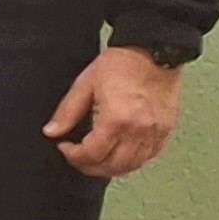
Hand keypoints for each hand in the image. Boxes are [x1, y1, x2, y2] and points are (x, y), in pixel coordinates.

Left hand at [45, 45, 185, 179]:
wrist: (154, 51)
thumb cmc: (122, 64)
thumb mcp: (85, 84)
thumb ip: (67, 111)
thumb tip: (52, 131)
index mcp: (117, 120)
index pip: (92, 154)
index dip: (73, 156)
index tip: (65, 147)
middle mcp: (139, 131)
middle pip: (112, 166)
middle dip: (90, 167)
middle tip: (77, 158)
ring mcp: (155, 133)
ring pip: (132, 166)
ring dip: (111, 168)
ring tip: (96, 159)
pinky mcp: (166, 130)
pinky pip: (149, 157)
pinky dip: (132, 161)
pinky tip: (120, 154)